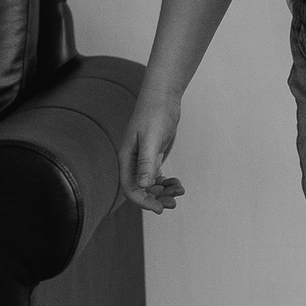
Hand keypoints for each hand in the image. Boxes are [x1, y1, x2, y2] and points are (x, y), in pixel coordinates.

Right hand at [120, 89, 185, 213]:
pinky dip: (166, 182)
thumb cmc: (155, 113)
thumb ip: (146, 161)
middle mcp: (132, 161)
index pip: (130, 188)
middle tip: (173, 204)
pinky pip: (156, 175)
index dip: (143, 201)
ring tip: (179, 191)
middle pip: (141, 189)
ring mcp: (142, 158)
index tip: (159, 209)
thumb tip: (144, 185)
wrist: (163, 96)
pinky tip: (177, 183)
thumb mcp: (151, 138)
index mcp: (126, 158)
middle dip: (156, 198)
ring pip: (150, 184)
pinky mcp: (152, 154)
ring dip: (163, 191)